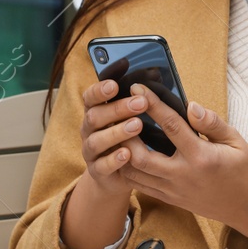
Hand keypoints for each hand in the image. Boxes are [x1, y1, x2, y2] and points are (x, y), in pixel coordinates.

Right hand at [77, 76, 143, 199]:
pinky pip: (101, 165)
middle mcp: (90, 130)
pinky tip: (128, 153)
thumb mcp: (135, 117)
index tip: (115, 84)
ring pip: (96, 140)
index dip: (99, 90)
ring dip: (117, 132)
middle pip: (95, 116)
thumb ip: (141, 98)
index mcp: (97, 112)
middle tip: (141, 103)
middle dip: (117, 108)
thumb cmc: (133, 139)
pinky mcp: (98, 171)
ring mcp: (91, 151)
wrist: (123, 175)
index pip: (90, 97)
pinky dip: (113, 159)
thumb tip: (157, 73)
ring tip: (138, 125)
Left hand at [118, 86, 247, 248]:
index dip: (152, 104)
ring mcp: (174, 190)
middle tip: (119, 116)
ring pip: (134, 173)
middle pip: (140, 155)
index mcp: (201, 156)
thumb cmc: (244, 170)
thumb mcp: (236, 141)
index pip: (170, 125)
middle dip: (125, 134)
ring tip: (118, 134)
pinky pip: (140, 186)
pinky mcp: (170, 199)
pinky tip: (126, 156)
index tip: (137, 88)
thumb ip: (212, 123)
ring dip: (122, 153)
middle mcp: (183, 175)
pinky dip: (129, 170)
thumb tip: (191, 105)